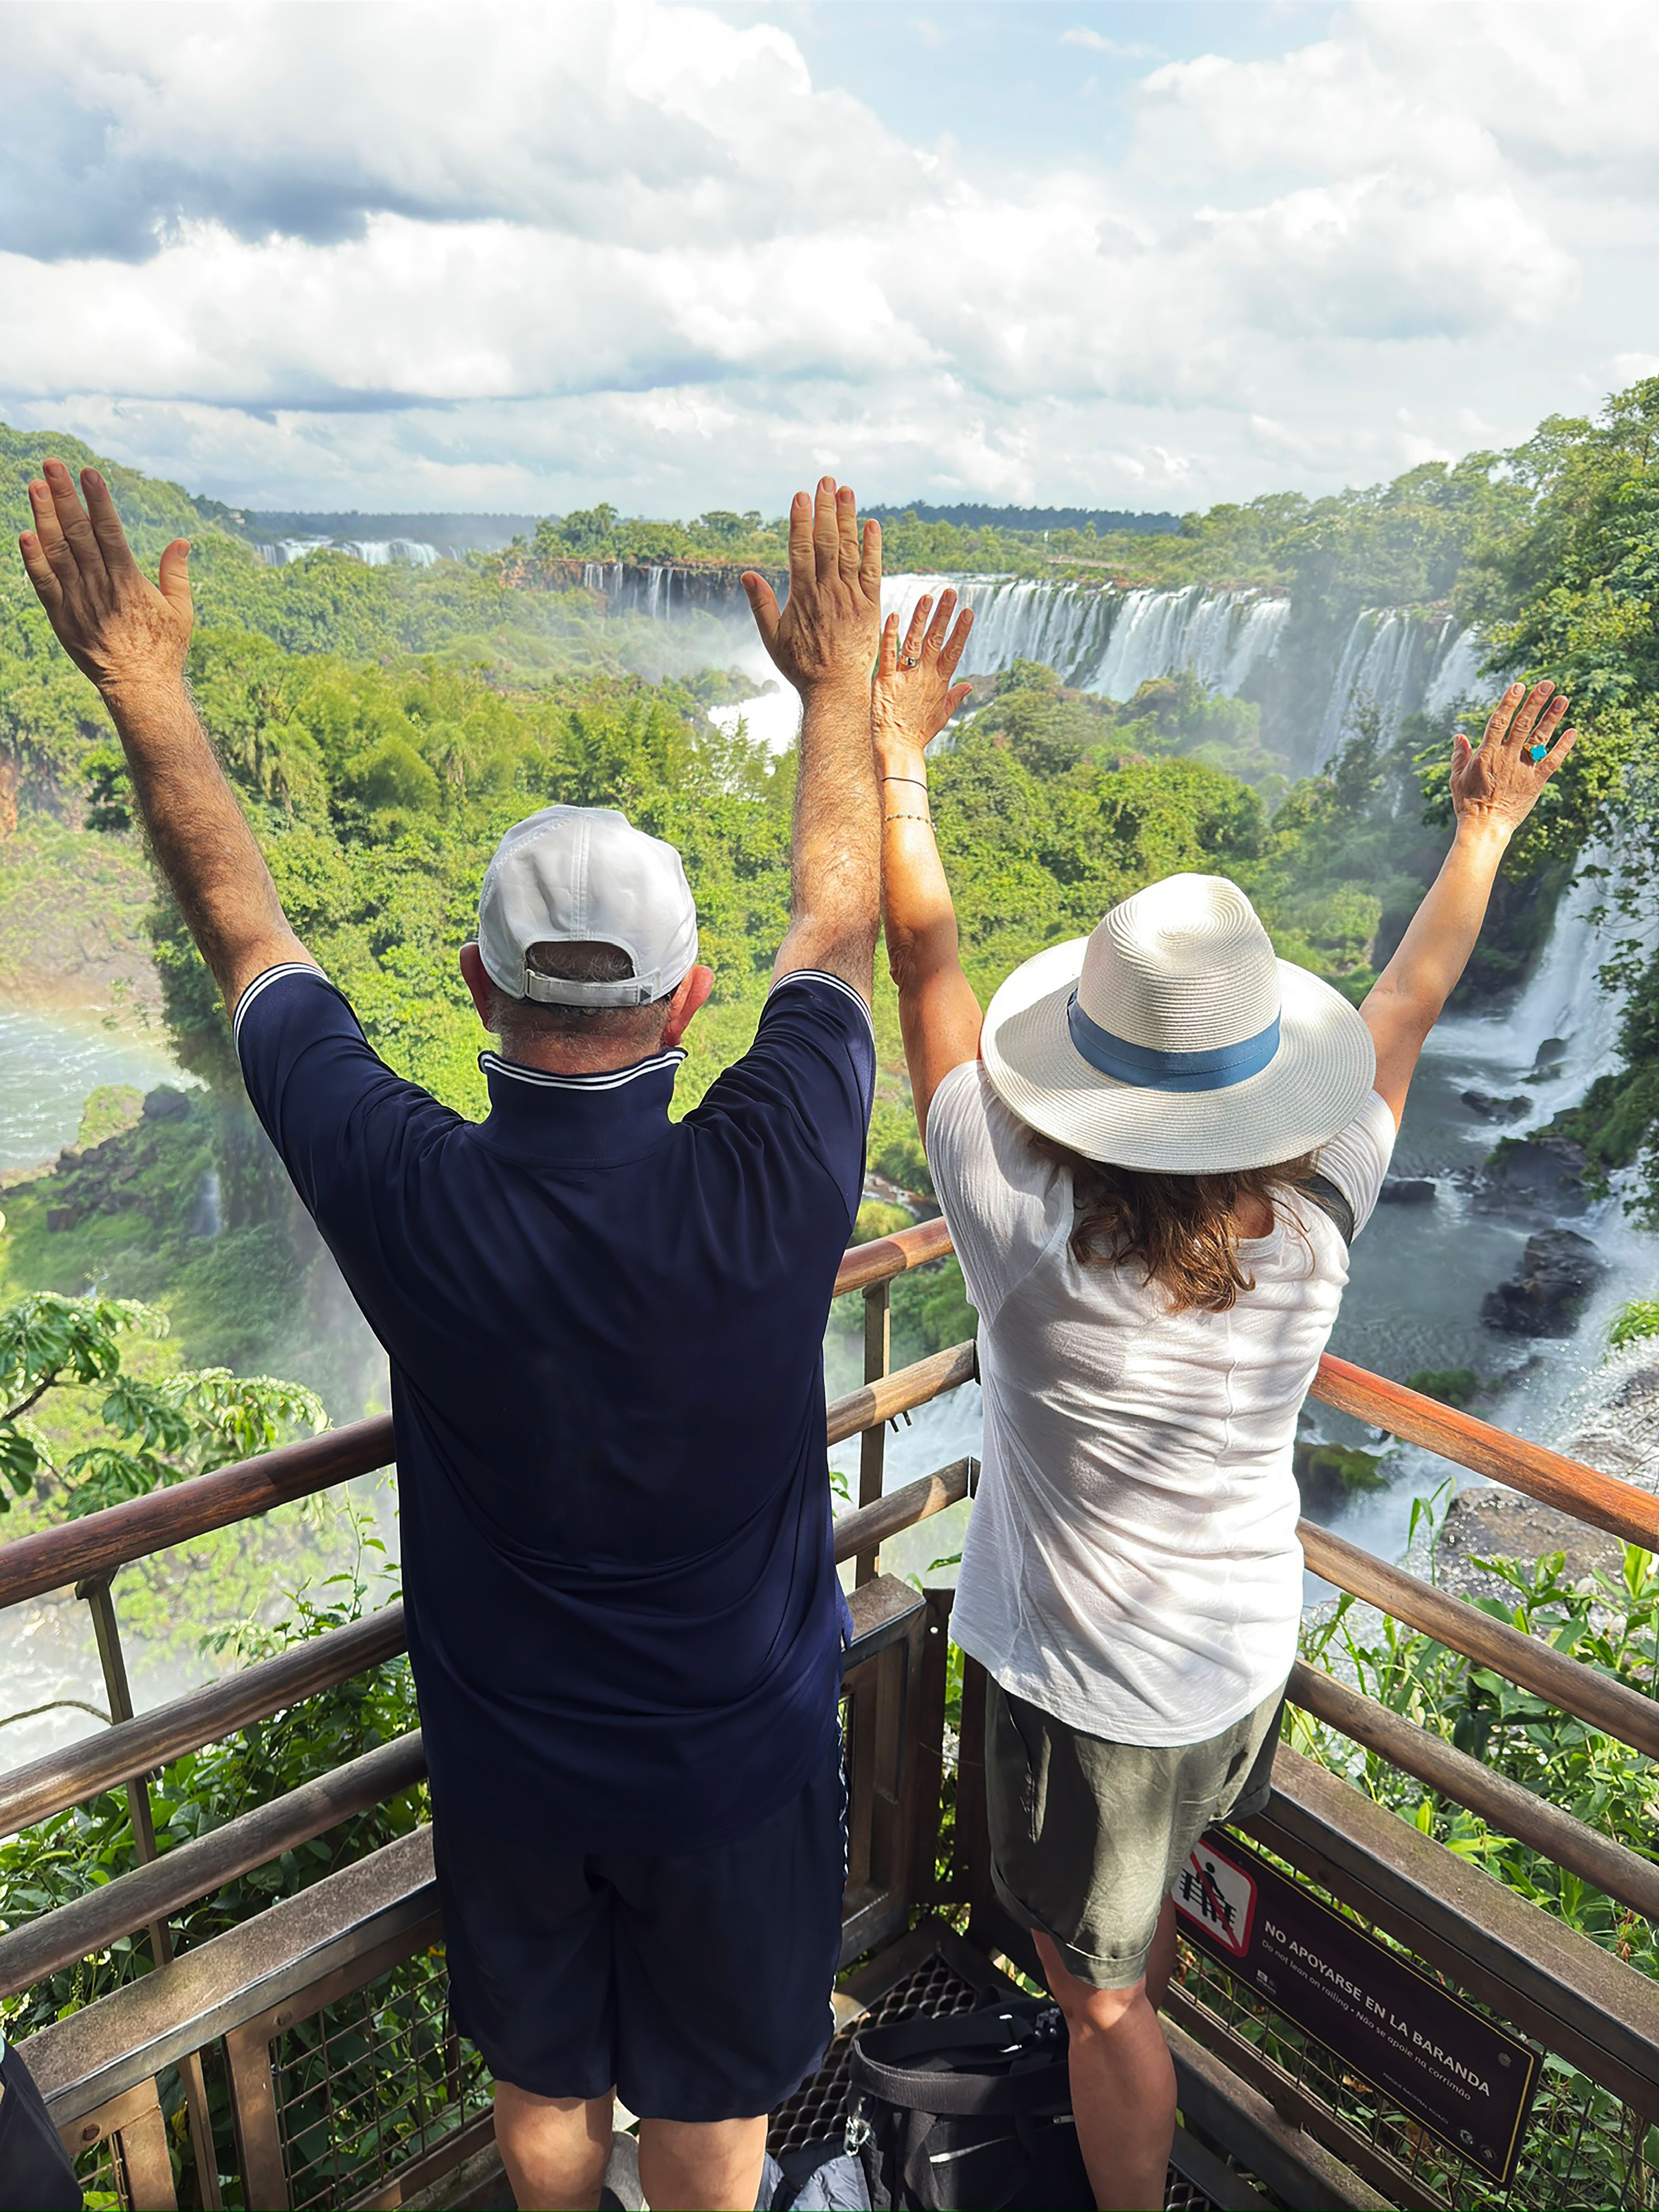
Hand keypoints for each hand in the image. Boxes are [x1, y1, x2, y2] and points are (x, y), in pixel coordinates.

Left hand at [18, 461, 192, 694]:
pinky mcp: (62, 618)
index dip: (98, 500)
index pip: (110, 531)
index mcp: (130, 580)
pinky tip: (24, 535)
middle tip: (51, 464)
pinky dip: (33, 560)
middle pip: (79, 532)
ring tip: (35, 486)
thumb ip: (176, 574)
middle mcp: (101, 586)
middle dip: (65, 496)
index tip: (88, 472)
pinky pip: (44, 584)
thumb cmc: (164, 650)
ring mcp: (79, 601)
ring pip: (58, 551)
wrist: (140, 689)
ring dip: (45, 517)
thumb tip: (180, 541)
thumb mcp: (181, 611)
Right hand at [741, 477, 879, 694]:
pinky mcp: (870, 607)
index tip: (802, 496)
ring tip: (846, 491)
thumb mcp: (772, 639)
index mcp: (802, 597)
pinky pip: (872, 572)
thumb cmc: (801, 667)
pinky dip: (873, 548)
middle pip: (827, 542)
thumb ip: (760, 604)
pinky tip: (872, 525)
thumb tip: (746, 573)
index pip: (801, 549)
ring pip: (849, 551)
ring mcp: (851, 598)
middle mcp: (828, 593)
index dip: (802, 520)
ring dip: (848, 518)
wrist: (836, 691)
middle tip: (827, 480)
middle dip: (826, 509)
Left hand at [874, 589, 973, 769]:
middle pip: (937, 641)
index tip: (969, 611)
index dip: (961, 631)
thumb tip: (969, 685)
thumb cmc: (918, 734)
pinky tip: (893, 616)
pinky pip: (889, 655)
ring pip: (915, 643)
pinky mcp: (885, 681)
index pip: (953, 651)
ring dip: (921, 619)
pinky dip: (891, 636)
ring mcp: (906, 678)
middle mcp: (925, 677)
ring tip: (927, 597)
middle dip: (944, 616)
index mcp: (939, 683)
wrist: (898, 749)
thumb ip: (955, 698)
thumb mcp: (941, 716)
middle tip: (950, 593)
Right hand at [1450, 680, 1575, 840]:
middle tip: (1547, 684)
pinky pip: (1552, 760)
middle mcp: (1506, 757)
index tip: (1519, 686)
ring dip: (1552, 717)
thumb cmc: (1468, 803)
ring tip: (1563, 699)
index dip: (1509, 702)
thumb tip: (1458, 736)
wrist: (1485, 827)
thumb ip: (1459, 756)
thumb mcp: (1457, 778)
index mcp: (1486, 754)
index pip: (1499, 721)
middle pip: (1523, 723)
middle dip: (1535, 702)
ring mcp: (1523, 768)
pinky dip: (1563, 746)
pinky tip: (1573, 731)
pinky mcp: (1536, 782)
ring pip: (1539, 738)